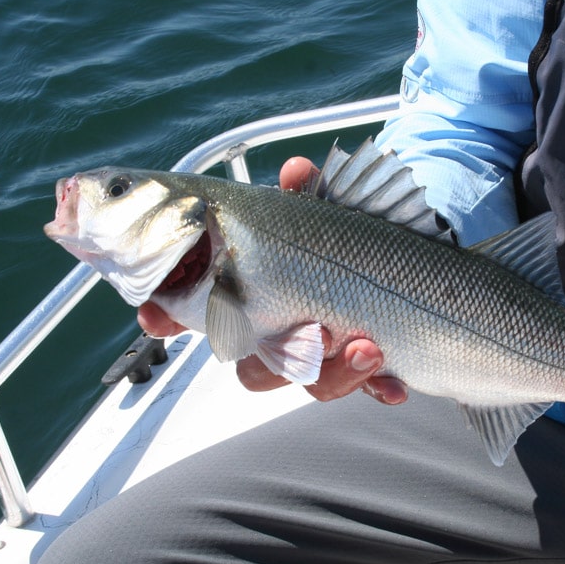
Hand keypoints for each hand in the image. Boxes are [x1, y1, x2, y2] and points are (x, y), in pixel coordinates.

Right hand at [137, 156, 407, 404]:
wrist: (406, 255)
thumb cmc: (347, 233)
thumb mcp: (324, 206)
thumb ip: (306, 193)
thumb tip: (298, 172)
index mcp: (256, 293)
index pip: (200, 312)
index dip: (171, 316)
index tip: (157, 316)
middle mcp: (283, 331)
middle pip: (256, 367)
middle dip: (281, 358)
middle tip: (316, 333)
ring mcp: (324, 354)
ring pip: (312, 383)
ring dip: (337, 372)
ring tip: (367, 345)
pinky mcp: (367, 367)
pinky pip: (367, 391)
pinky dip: (379, 388)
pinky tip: (394, 386)